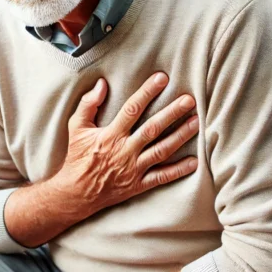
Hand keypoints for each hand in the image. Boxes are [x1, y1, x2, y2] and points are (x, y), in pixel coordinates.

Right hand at [55, 72, 198, 214]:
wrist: (76, 193)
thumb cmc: (77, 157)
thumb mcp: (76, 128)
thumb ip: (88, 104)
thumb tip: (101, 84)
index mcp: (110, 135)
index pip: (132, 109)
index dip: (147, 92)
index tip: (162, 79)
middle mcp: (124, 150)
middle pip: (153, 128)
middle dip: (172, 113)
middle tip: (189, 100)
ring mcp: (133, 168)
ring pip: (162, 150)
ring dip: (180, 136)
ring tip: (196, 122)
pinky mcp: (138, 184)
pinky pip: (162, 177)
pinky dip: (179, 170)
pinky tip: (194, 161)